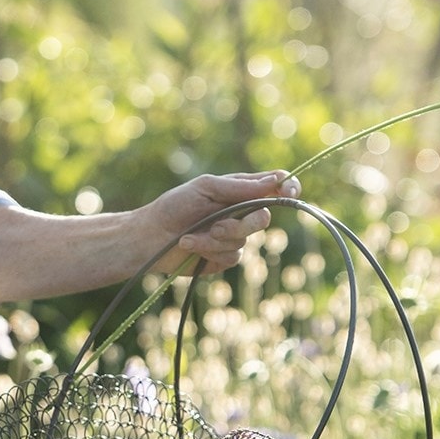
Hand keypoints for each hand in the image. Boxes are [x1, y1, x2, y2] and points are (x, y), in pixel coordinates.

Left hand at [139, 170, 300, 273]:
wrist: (150, 237)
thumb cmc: (174, 206)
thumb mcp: (205, 188)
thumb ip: (239, 187)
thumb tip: (274, 181)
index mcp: (239, 190)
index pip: (274, 185)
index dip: (288, 188)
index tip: (289, 193)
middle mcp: (240, 212)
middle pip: (264, 218)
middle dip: (241, 224)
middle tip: (216, 226)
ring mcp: (234, 236)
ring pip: (244, 240)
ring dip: (215, 239)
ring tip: (190, 236)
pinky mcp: (224, 257)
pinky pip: (232, 256)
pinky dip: (209, 251)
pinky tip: (190, 246)